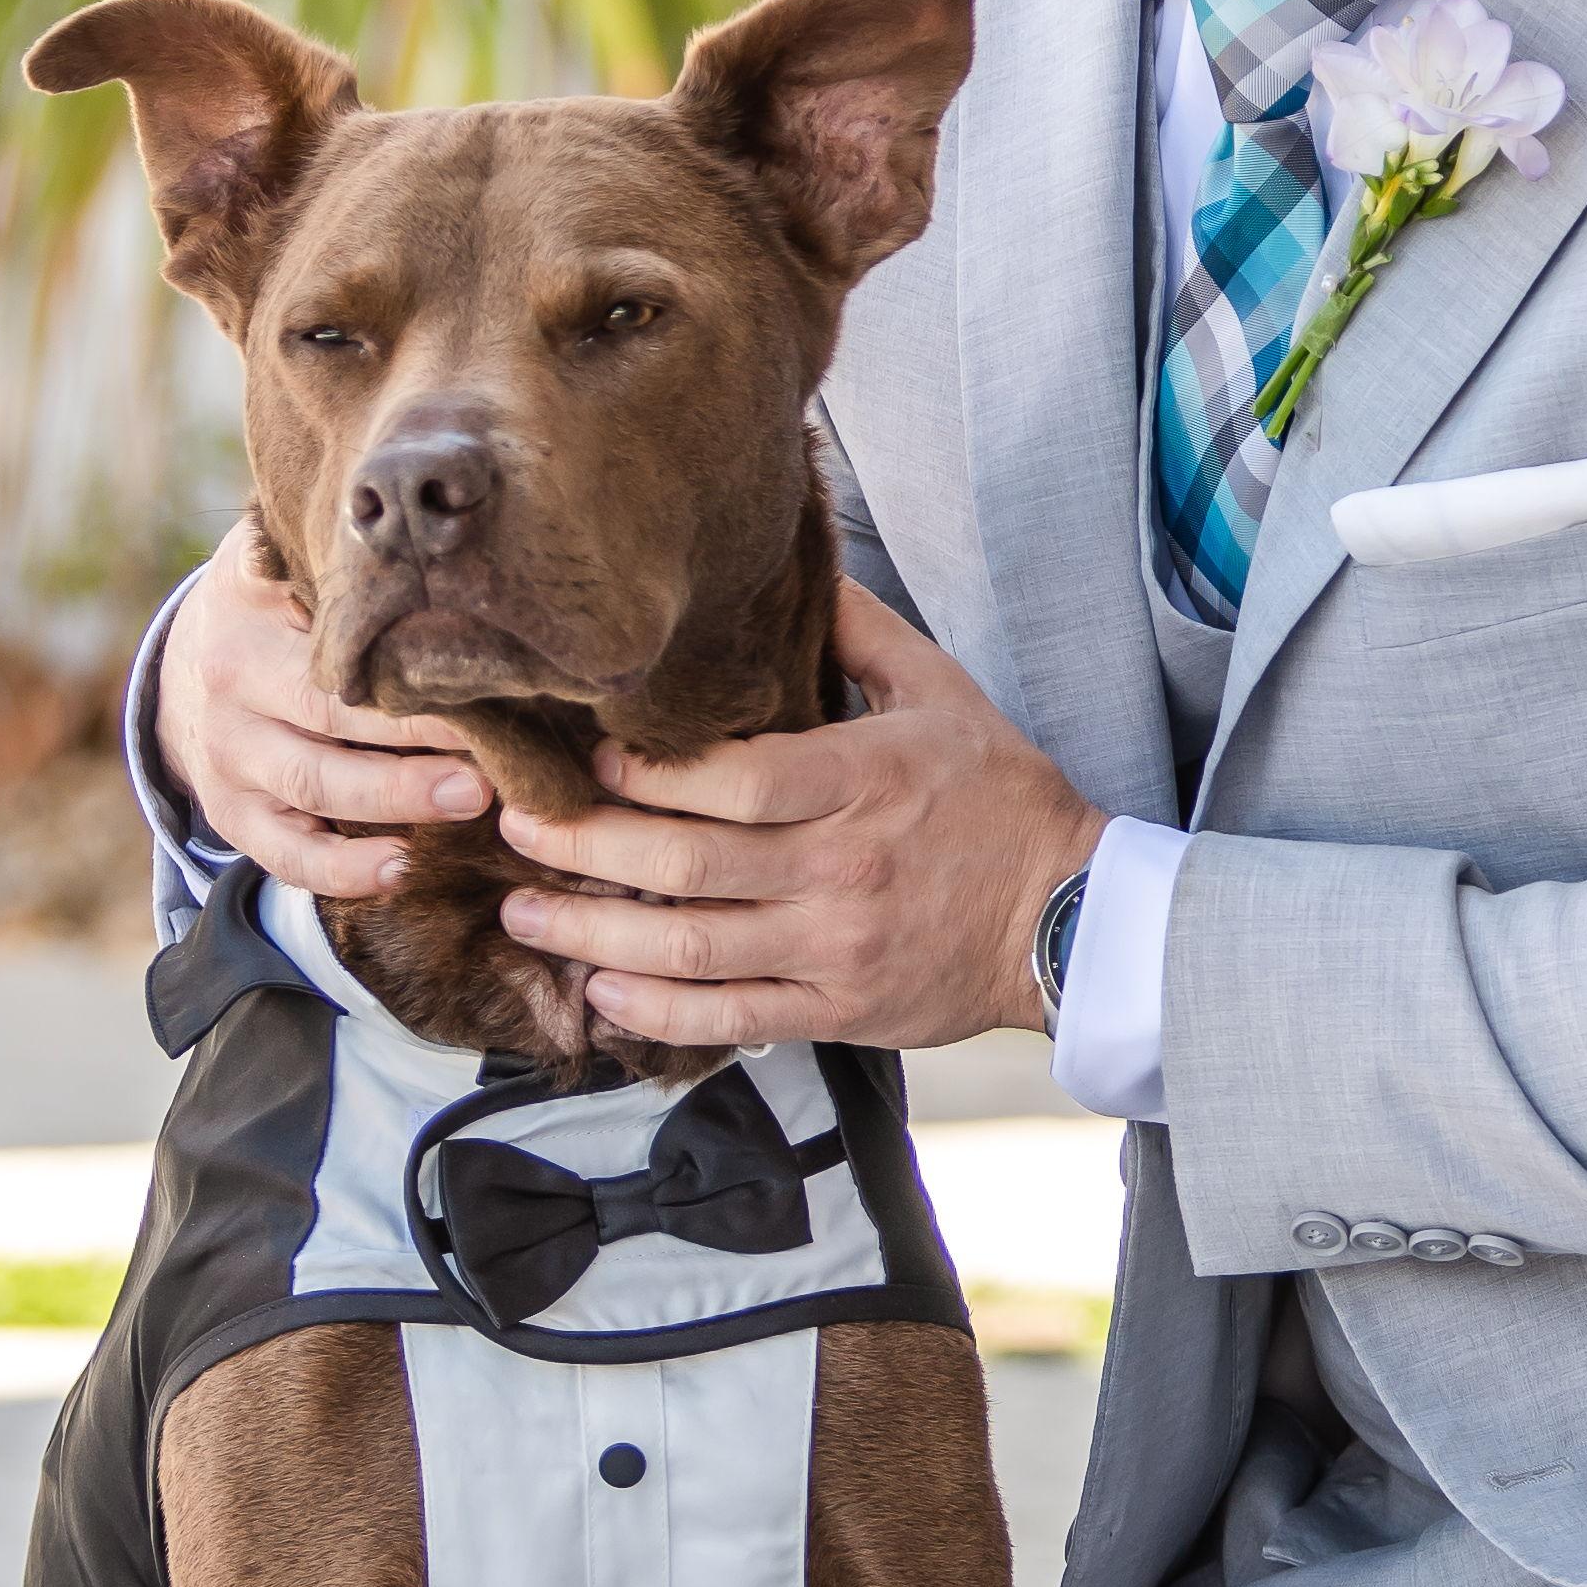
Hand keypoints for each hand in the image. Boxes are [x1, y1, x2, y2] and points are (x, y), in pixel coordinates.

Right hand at [151, 542, 496, 900]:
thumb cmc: (271, 607)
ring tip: (471, 799)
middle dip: (415, 738)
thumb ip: (327, 550)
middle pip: (329, 715)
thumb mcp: (278, 558)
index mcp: (246, 609)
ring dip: (396, 798)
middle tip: (492, 753)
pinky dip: (341, 870)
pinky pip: (284, 853)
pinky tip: (400, 870)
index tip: (469, 669)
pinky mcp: (230, 812)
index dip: (397, 660)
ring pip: (313, 783)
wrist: (182, 665)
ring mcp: (226, 753)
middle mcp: (229, 681)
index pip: (326, 637)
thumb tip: (399, 518)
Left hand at [490, 583, 1105, 1051]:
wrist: (1071, 915)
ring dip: (594, 934)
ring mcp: (838, 947)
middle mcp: (843, 869)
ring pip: (693, 949)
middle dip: (587, 849)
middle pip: (690, 865)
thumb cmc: (1001, 796)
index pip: (734, 779)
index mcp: (864, 781)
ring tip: (524, 912)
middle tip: (514, 829)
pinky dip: (657, 1012)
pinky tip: (600, 990)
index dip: (647, 774)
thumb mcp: (946, 692)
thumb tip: (794, 568)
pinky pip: (732, 1018)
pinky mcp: (840, 1007)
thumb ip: (860, 633)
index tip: (584, 756)